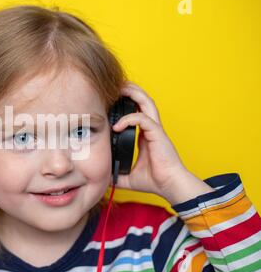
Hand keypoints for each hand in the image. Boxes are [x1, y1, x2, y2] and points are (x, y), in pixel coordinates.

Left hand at [111, 82, 213, 204]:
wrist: (170, 186)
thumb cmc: (154, 180)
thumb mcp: (127, 176)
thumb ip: (116, 172)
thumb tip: (101, 177)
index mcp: (146, 135)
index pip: (136, 112)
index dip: (126, 103)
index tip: (112, 100)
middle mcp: (151, 129)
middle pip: (143, 101)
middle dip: (131, 90)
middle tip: (116, 85)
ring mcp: (155, 130)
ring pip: (146, 103)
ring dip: (133, 94)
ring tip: (120, 89)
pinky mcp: (157, 134)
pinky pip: (142, 119)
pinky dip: (129, 119)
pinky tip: (117, 126)